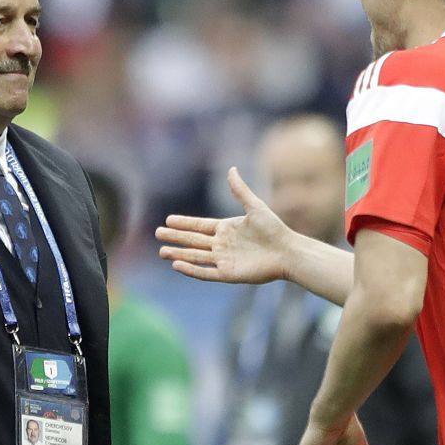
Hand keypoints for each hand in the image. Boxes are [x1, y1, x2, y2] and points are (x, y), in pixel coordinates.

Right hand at [156, 167, 291, 284]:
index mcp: (227, 228)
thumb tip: (231, 169)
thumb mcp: (255, 206)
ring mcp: (224, 260)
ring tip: (162, 251)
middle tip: (157, 234)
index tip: (168, 220)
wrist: (287, 252)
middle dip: (175, 238)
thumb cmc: (274, 229)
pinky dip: (191, 269)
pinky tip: (177, 266)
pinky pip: (205, 272)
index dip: (184, 223)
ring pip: (195, 257)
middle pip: (193, 241)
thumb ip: (239, 190)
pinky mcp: (228, 274)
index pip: (199, 226)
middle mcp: (222, 245)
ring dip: (179, 254)